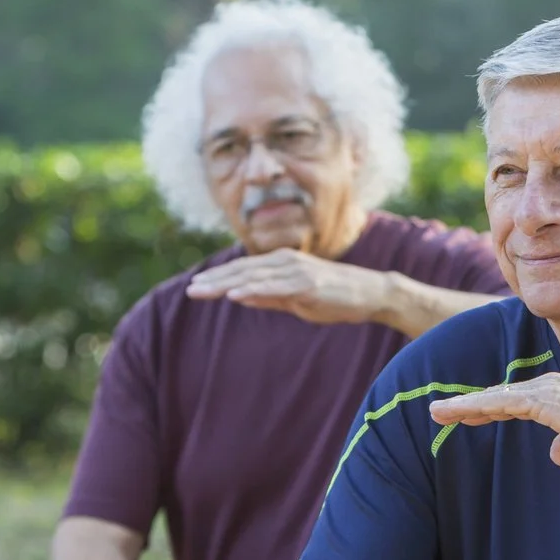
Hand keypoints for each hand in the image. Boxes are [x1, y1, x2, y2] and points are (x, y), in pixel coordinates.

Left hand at [187, 249, 393, 325]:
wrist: (371, 293)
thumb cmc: (335, 297)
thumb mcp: (297, 298)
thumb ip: (270, 296)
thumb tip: (241, 296)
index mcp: (282, 263)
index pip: (243, 271)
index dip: (218, 278)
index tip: (195, 287)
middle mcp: (285, 261)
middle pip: (242, 271)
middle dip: (214, 281)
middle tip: (189, 290)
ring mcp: (296, 271)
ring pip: (253, 277)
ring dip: (225, 284)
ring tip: (202, 292)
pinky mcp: (307, 284)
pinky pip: (275, 288)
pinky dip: (253, 290)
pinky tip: (234, 295)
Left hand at [428, 372, 559, 469]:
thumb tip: (555, 454)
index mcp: (558, 396)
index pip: (514, 402)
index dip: (487, 408)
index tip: (464, 416)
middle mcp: (549, 387)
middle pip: (500, 396)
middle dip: (468, 405)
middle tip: (437, 411)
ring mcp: (547, 393)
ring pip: (496, 398)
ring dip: (464, 406)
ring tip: (436, 413)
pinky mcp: (547, 403)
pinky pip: (503, 404)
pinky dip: (477, 407)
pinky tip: (458, 414)